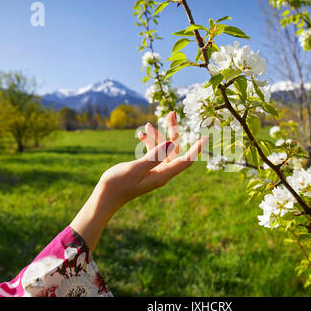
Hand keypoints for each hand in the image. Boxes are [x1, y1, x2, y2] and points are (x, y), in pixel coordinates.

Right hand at [70, 111, 207, 251]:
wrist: (105, 197)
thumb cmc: (118, 184)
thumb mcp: (136, 168)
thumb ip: (154, 155)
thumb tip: (173, 143)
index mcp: (163, 175)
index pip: (185, 160)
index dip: (196, 148)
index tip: (205, 136)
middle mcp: (162, 172)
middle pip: (174, 150)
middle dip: (173, 131)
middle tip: (172, 113)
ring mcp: (154, 170)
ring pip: (162, 149)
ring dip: (157, 136)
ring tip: (149, 123)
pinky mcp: (146, 169)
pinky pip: (152, 153)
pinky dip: (148, 143)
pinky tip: (141, 134)